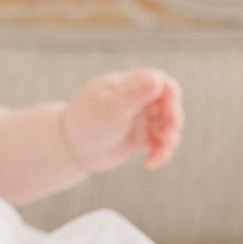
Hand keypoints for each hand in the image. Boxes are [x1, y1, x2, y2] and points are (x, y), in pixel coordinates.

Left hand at [61, 68, 182, 173]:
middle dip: (173, 121)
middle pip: (168, 105)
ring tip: (160, 152)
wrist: (69, 148)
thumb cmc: (87, 123)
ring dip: (169, 140)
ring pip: (166, 126)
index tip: (170, 112)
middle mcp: (135, 99)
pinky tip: (150, 163)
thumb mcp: (112, 109)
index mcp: (128, 85)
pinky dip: (159, 153)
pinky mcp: (137, 137)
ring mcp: (137, 118)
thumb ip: (134, 95)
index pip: (161, 82)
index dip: (171, 96)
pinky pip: (158, 143)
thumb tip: (157, 80)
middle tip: (169, 136)